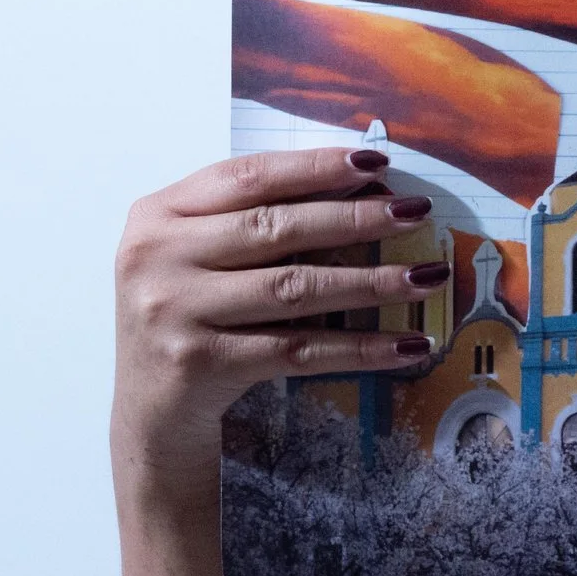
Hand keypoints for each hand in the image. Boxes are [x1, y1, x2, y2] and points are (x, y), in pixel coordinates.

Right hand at [111, 146, 451, 491]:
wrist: (150, 412)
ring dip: (371, 282)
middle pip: (276, 228)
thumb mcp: (197, 255)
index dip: (315, 168)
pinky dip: (359, 347)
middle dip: (356, 217)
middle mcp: (158, 256)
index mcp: (159, 215)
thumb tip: (364, 189)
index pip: (248, 177)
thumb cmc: (187, 317)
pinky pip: (299, 349)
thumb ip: (252, 218)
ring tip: (426, 276)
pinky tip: (406, 343)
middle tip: (417, 212)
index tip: (375, 163)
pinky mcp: (202, 364)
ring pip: (295, 288)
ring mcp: (174, 311)